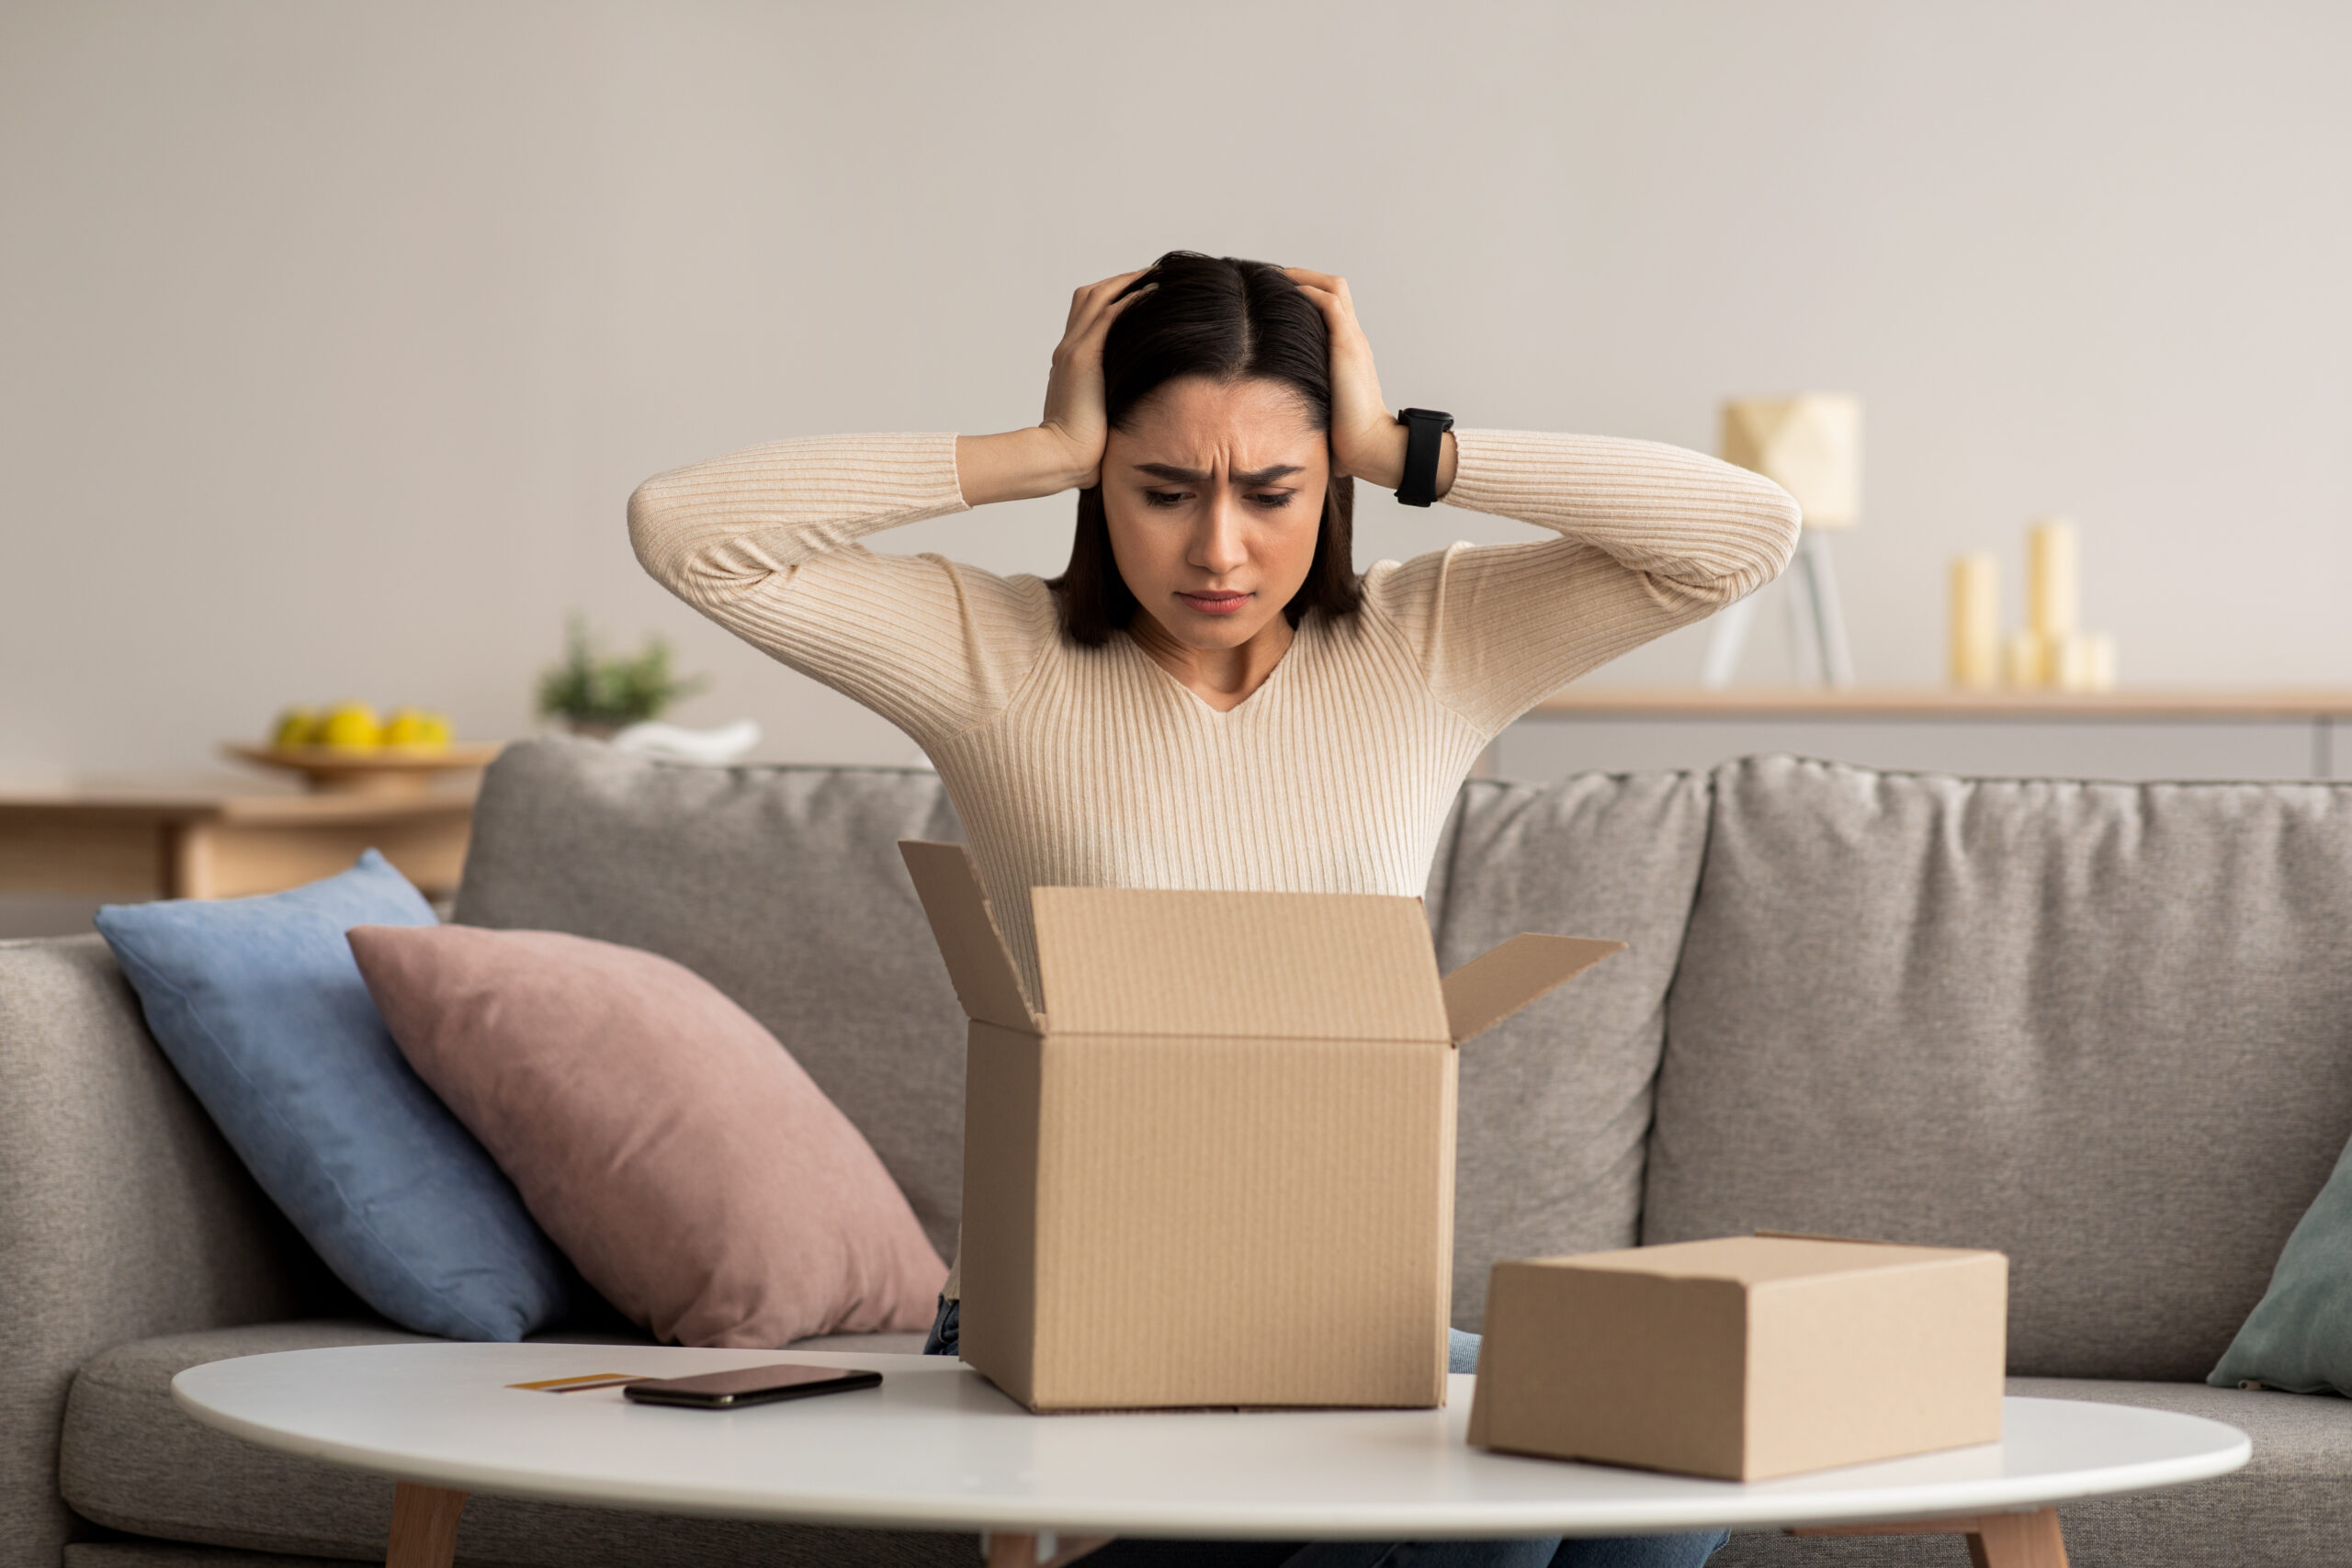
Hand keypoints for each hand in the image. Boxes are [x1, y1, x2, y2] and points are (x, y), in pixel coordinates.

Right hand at [1039, 270, 1150, 487]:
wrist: (1060, 457)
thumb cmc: (1082, 449)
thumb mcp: (1097, 416)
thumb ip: (1107, 400)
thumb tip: (1131, 406)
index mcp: (1070, 360)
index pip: (1087, 314)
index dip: (1112, 298)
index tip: (1140, 293)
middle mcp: (1068, 348)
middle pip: (1091, 296)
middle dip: (1122, 281)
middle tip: (1153, 275)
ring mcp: (1073, 350)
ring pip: (1099, 296)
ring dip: (1129, 282)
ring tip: (1158, 276)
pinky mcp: (1083, 357)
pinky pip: (1109, 315)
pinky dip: (1131, 299)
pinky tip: (1153, 292)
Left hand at [1284, 268, 1453, 496]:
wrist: (1370, 447)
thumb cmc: (1344, 440)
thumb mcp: (1320, 409)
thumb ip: (1305, 400)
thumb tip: (1274, 417)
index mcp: (1349, 353)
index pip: (1332, 308)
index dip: (1307, 293)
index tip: (1277, 295)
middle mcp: (1354, 340)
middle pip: (1335, 288)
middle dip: (1304, 277)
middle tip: (1273, 278)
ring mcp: (1353, 341)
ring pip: (1333, 288)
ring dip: (1303, 277)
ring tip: (1274, 276)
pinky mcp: (1348, 346)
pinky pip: (1329, 303)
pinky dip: (1307, 291)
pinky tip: (1285, 292)